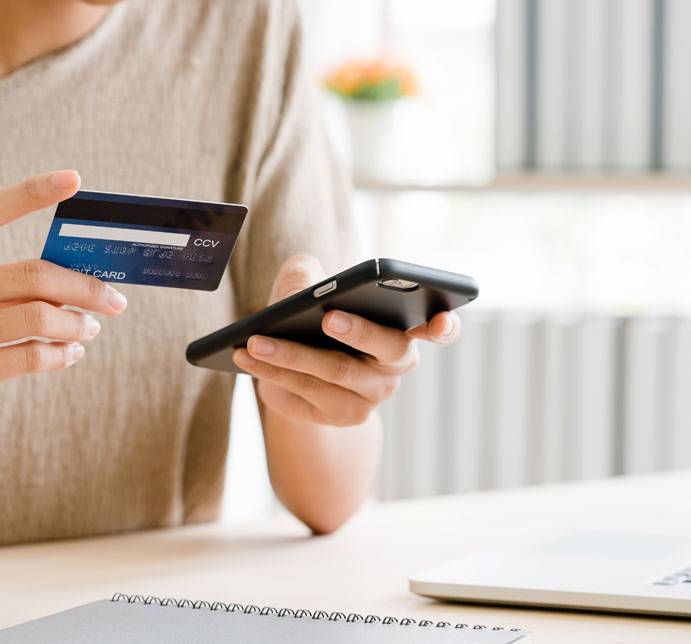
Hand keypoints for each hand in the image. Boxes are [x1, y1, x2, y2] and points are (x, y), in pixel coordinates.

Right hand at [0, 170, 127, 448]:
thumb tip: (73, 272)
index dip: (30, 192)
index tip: (73, 178)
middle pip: (30, 274)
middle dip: (84, 286)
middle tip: (114, 299)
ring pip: (37, 316)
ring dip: (77, 323)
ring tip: (90, 327)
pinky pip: (29, 356)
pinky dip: (61, 354)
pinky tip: (71, 352)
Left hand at [233, 255, 460, 426]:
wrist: (299, 372)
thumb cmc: (312, 316)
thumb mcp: (307, 286)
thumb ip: (307, 275)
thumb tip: (302, 288)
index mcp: (405, 329)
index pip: (441, 330)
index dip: (445, 325)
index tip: (440, 318)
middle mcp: (395, 366)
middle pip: (387, 349)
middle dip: (360, 331)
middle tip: (329, 317)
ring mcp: (370, 396)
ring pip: (334, 372)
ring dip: (291, 353)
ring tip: (257, 339)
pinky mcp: (339, 415)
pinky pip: (305, 392)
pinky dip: (272, 371)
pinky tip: (246, 355)